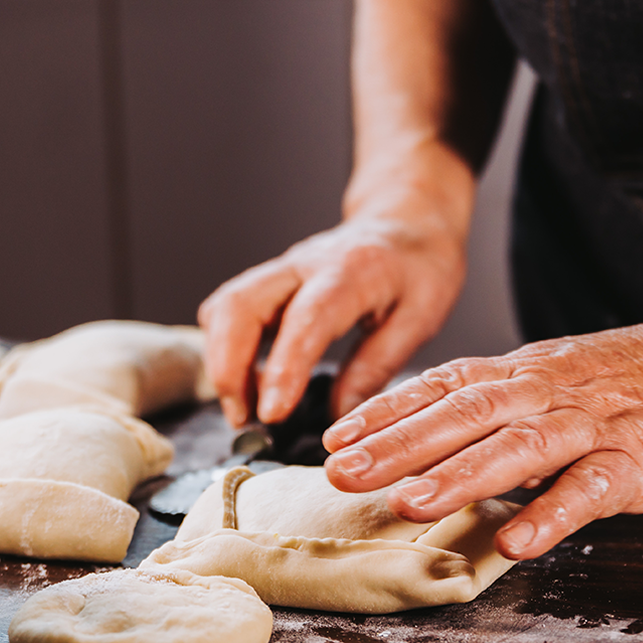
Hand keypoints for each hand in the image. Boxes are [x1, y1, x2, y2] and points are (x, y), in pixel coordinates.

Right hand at [198, 210, 466, 427]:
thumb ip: (375, 368)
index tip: (271, 414)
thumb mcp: (418, 320)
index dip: (282, 369)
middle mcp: (304, 265)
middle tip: (245, 419)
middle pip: (240, 305)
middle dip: (229, 368)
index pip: (305, 320)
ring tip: (244, 409)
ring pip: (225, 306)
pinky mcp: (269, 280)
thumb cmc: (420, 268)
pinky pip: (229, 309)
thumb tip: (339, 419)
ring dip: (222, 362)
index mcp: (351, 273)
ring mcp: (281, 269)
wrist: (408, 223)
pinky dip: (225, 348)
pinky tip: (247, 380)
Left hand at [321, 310, 642, 559]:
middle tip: (342, 474)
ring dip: (460, 476)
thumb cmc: (638, 380)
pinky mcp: (639, 460)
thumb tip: (433, 436)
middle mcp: (550, 392)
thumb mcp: (559, 378)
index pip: (444, 386)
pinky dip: (552, 514)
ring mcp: (594, 425)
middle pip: (464, 414)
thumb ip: (503, 404)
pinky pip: (590, 489)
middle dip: (398, 445)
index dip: (387, 412)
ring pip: (518, 447)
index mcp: (526, 373)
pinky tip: (515, 541)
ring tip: (410, 505)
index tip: (335, 438)